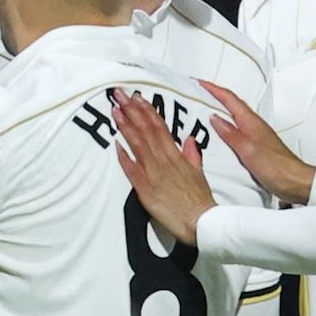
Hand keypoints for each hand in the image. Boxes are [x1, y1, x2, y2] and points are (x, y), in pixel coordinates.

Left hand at [110, 87, 216, 244]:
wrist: (199, 221)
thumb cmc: (200, 199)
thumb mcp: (199, 173)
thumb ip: (192, 154)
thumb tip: (189, 139)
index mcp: (176, 155)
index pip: (159, 128)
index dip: (147, 111)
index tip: (137, 98)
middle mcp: (163, 160)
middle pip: (145, 131)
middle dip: (132, 111)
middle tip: (119, 95)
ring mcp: (152, 174)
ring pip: (137, 145)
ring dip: (125, 126)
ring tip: (115, 110)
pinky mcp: (145, 189)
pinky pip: (131, 170)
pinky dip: (123, 156)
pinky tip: (115, 143)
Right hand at [199, 79, 314, 203]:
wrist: (295, 181)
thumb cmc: (275, 167)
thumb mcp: (248, 150)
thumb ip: (231, 134)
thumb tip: (215, 118)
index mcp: (251, 123)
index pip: (230, 100)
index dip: (214, 90)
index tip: (199, 83)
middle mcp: (254, 125)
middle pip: (233, 105)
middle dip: (216, 96)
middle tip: (198, 93)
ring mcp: (256, 135)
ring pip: (235, 116)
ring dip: (220, 110)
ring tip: (204, 109)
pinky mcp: (256, 146)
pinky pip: (237, 130)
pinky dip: (226, 126)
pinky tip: (220, 133)